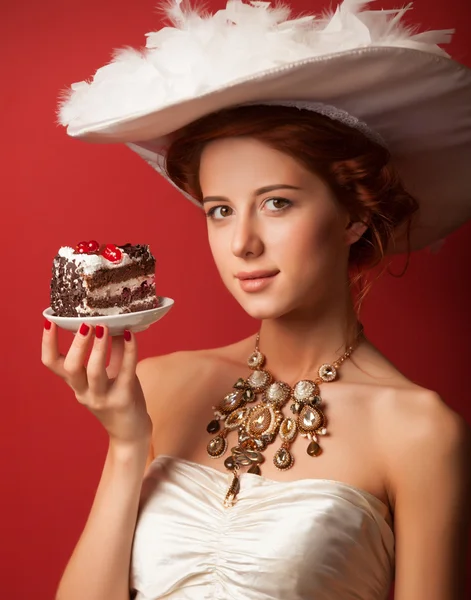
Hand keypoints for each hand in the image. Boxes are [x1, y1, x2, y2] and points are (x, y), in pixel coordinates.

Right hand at [41, 321, 152, 446]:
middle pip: (70, 369)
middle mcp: (84, 392)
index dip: (47, 344)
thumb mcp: (110, 373)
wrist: (131, 431)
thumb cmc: (119, 397)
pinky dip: (129, 351)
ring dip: (98, 348)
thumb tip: (114, 322)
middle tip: (86, 324)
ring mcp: (103, 398)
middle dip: (77, 345)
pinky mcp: (123, 399)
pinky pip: (125, 372)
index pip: (52, 364)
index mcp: (76, 384)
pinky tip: (131, 335)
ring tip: (104, 328)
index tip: (50, 322)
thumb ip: (111, 350)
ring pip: (94, 373)